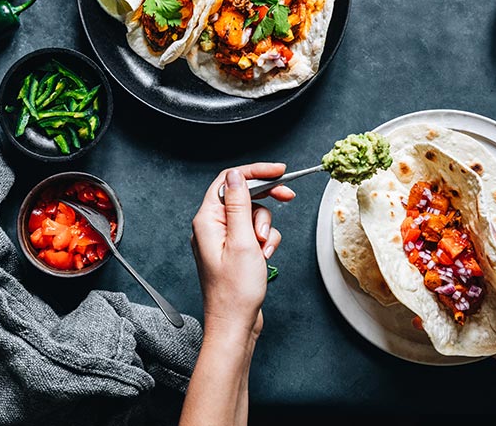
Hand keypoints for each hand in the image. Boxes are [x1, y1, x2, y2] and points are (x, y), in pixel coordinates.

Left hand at [191, 163, 294, 342]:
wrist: (235, 324)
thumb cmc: (235, 291)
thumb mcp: (242, 241)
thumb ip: (240, 205)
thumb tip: (236, 175)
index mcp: (207, 220)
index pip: (230, 181)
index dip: (255, 172)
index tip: (279, 171)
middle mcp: (212, 227)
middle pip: (244, 196)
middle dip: (266, 200)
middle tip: (288, 196)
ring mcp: (223, 239)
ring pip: (253, 216)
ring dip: (266, 228)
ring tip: (263, 249)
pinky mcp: (235, 251)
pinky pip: (255, 234)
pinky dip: (265, 242)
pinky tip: (264, 256)